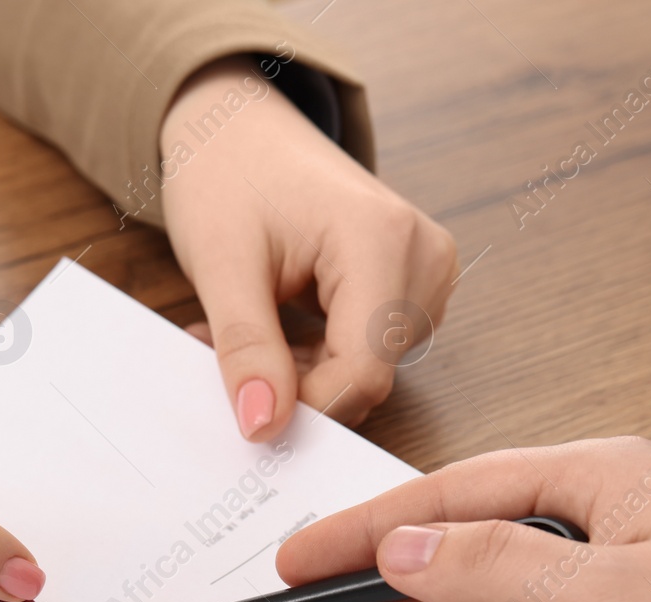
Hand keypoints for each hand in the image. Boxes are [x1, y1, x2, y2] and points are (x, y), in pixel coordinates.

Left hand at [158, 58, 457, 440]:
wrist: (238, 126)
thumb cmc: (228, 173)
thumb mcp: (222, 265)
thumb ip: (247, 350)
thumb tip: (264, 426)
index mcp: (382, 238)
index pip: (363, 372)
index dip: (305, 406)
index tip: (244, 405)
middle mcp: (423, 252)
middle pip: (370, 375)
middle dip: (297, 384)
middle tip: (226, 347)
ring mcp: (428, 267)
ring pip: (370, 370)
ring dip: (306, 371)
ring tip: (252, 326)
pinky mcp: (417, 280)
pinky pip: (373, 351)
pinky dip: (322, 355)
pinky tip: (282, 326)